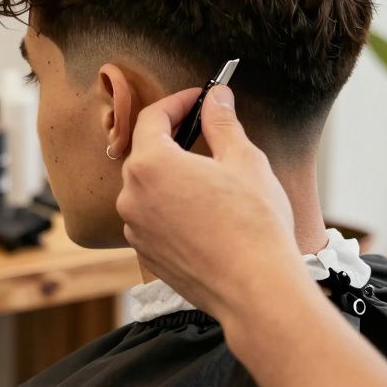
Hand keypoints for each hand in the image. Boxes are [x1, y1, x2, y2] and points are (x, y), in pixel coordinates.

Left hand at [116, 86, 303, 321]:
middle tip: (206, 131)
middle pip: (146, 154)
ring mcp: (136, 229)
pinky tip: (204, 213)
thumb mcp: (244, 160)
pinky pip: (153, 220)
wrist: (255, 289)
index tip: (199, 98)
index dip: (178, 102)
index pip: (153, 118)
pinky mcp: (147, 255)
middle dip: (174, 139)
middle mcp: (131, 197)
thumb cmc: (253, 223)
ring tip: (210, 177)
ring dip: (173, 177)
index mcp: (149, 165)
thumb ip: (222, 123)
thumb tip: (216, 97)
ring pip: (149, 190)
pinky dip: (172, 209)